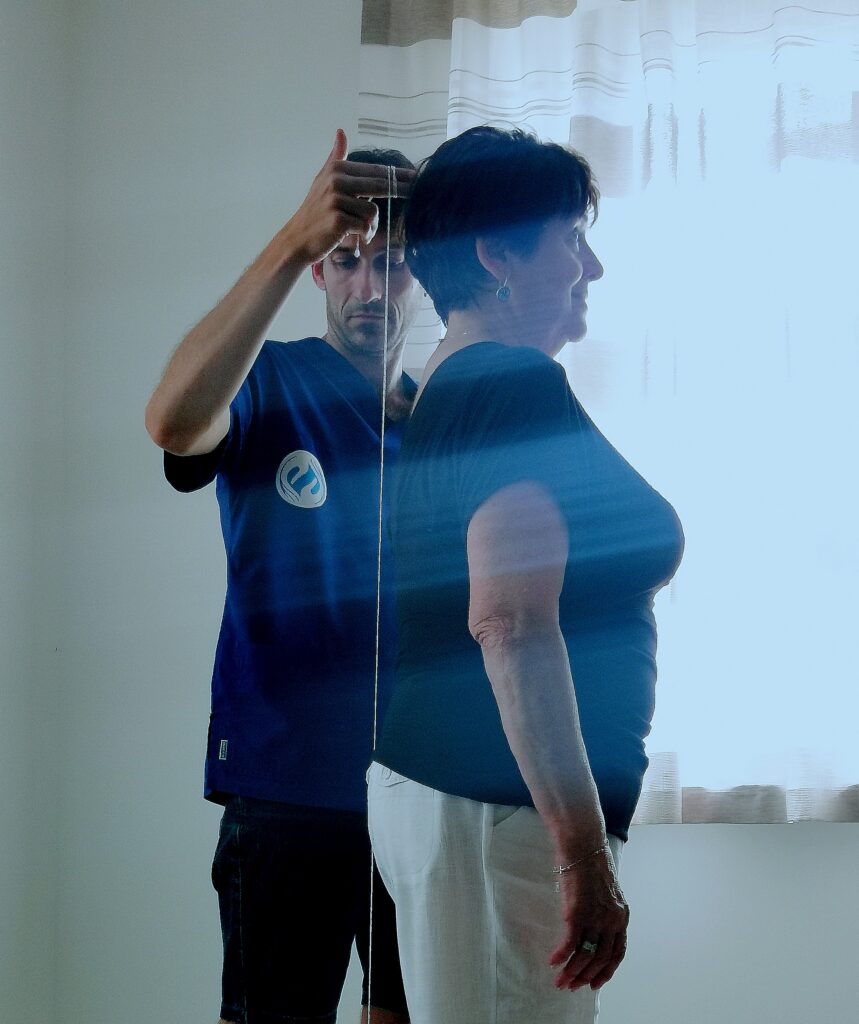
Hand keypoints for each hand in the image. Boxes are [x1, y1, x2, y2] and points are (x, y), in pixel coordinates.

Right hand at [281, 128, 414, 264]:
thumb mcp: (322, 180)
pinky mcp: (339, 221)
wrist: (298, 238)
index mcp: (336, 169)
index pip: (374, 171)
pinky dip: (365, 234)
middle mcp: (336, 181)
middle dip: (401, 188)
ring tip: (360, 229)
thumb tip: (341, 131)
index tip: (416, 176)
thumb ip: (335, 157)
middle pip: (379, 185)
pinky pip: (365, 226)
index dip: (397, 174)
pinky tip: (355, 236)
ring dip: (372, 224)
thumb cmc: (314, 211)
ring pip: (373, 211)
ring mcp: (336, 201)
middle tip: (417, 190)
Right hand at [548, 847, 628, 991]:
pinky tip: (553, 962)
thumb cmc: (591, 861)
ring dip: (571, 971)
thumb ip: (604, 910)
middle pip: (600, 958)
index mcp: (622, 916)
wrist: (582, 843)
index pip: (617, 953)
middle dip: (584, 976)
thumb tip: (593, 926)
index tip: (594, 983)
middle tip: (571, 985)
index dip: (606, 972)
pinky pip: (570, 942)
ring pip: (584, 955)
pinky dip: (561, 955)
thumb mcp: (606, 890)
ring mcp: (595, 917)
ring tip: (559, 981)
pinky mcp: (577, 912)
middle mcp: (612, 920)